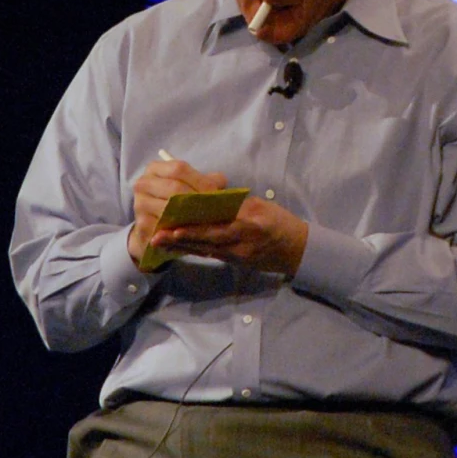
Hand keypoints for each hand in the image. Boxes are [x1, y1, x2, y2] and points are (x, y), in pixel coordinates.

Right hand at [129, 157, 226, 266]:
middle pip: (174, 188)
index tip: (216, 192)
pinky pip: (165, 227)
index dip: (199, 180)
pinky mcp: (141, 224)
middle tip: (216, 208)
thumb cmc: (177, 204)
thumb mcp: (192, 188)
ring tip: (209, 220)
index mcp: (155, 169)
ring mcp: (140, 204)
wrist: (156, 231)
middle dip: (197, 198)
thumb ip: (206, 182)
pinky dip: (181, 230)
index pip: (179, 168)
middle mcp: (143, 183)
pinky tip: (193, 232)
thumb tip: (220, 182)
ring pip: (169, 208)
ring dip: (191, 215)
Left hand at [145, 193, 309, 276]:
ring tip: (160, 241)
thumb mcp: (261, 205)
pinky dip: (193, 250)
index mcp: (250, 218)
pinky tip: (176, 248)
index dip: (195, 217)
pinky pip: (211, 254)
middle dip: (182, 236)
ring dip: (182, 245)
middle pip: (208, 237)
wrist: (297, 250)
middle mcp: (243, 237)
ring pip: (206, 248)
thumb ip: (235, 203)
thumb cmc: (280, 222)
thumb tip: (208, 195)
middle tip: (158, 234)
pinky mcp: (236, 262)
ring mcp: (239, 253)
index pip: (218, 216)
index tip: (174, 214)